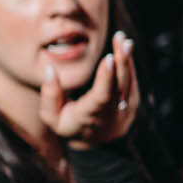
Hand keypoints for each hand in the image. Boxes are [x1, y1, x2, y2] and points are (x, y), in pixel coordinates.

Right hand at [42, 31, 137, 147]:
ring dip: (127, 60)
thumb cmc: (68, 126)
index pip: (101, 97)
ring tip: (122, 39)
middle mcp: (111, 114)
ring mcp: (125, 111)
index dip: (106, 79)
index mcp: (90, 116)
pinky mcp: (133, 105)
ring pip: (129, 83)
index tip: (109, 58)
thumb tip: (50, 70)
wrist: (95, 143)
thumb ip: (49, 95)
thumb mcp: (52, 117)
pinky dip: (129, 66)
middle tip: (120, 39)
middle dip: (121, 61)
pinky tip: (125, 48)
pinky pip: (133, 83)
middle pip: (120, 86)